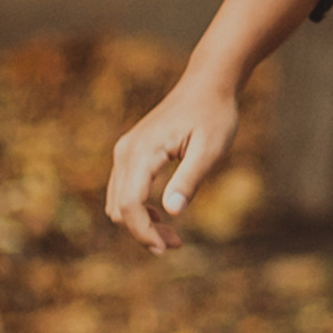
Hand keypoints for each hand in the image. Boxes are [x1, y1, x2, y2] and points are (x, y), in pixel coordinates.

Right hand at [106, 73, 239, 254]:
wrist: (208, 84)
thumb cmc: (214, 115)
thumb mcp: (210, 150)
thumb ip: (189, 179)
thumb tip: (173, 211)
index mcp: (142, 152)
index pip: (130, 204)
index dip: (144, 232)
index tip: (167, 248)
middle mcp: (125, 152)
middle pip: (119, 207)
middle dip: (144, 232)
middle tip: (177, 243)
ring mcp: (125, 151)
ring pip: (117, 201)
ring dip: (140, 223)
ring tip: (173, 235)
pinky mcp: (131, 152)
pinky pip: (123, 189)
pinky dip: (138, 209)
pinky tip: (164, 215)